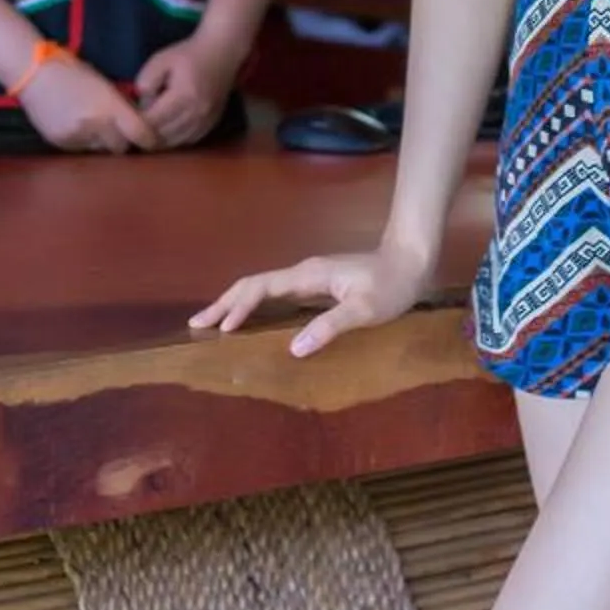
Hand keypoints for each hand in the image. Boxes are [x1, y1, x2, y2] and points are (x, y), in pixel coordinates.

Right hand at [20, 57, 164, 153]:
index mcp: (110, 105)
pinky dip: (83, 141)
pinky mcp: (62, 144)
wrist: (33, 74)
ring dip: (102, 141)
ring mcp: (77, 136)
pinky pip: (82, 149)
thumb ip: (119, 105)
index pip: (140, 134)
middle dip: (122, 140)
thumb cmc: (72, 72)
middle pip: (121, 147)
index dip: (149, 139)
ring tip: (92, 124)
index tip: (150, 139)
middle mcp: (96, 124)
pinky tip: (75, 125)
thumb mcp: (103, 84)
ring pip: (101, 150)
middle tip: (118, 130)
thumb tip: (136, 121)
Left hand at [134, 33, 245, 147]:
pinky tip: (164, 127)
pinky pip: (185, 142)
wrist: (221, 53)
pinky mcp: (210, 126)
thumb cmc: (188, 55)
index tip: (124, 117)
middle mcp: (196, 114)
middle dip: (143, 133)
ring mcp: (205, 123)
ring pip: (172, 143)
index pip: (152, 122)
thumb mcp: (160, 60)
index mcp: (184, 96)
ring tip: (147, 125)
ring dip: (157, 138)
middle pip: (161, 136)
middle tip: (132, 123)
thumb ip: (145, 81)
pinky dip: (172, 138)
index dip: (134, 123)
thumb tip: (139, 106)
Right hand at [190, 241, 431, 357]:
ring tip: (215, 323)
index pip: (261, 288)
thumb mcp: (365, 310)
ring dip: (236, 303)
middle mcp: (302, 273)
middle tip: (197, 324)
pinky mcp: (317, 284)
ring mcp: (309, 278)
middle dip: (224, 302)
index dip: (238, 307)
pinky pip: (276, 295)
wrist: (411, 260)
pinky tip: (253, 320)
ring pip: (263, 288)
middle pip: (253, 284)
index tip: (219, 328)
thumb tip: (292, 349)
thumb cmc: (391, 285)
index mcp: (308, 276)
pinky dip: (256, 305)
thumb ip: (330, 326)